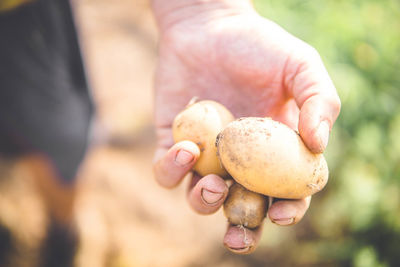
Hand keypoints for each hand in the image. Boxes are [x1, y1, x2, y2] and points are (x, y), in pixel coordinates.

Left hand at [152, 0, 340, 253]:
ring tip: (212, 184)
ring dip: (205, 203)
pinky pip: (167, 173)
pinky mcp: (171, 143)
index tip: (281, 213)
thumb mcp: (300, 66)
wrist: (209, 26)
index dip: (287, 209)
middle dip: (240, 231)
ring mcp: (204, 155)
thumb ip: (320, 101)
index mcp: (273, 150)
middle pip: (240, 208)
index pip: (285, 191)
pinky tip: (185, 150)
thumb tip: (319, 144)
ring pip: (201, 199)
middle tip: (237, 238)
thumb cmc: (259, 45)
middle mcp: (238, 160)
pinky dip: (173, 171)